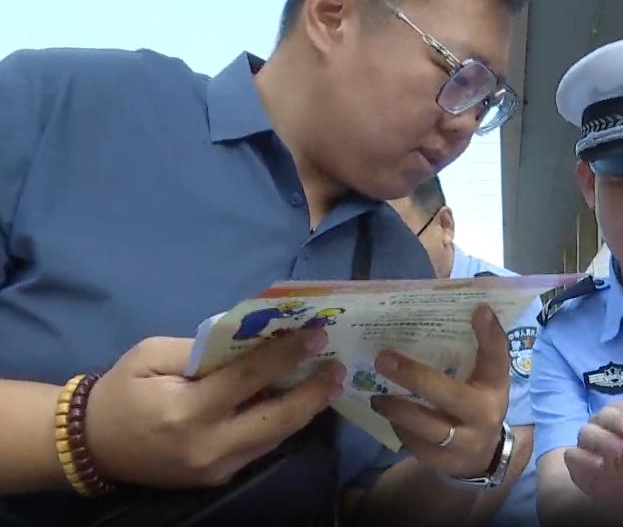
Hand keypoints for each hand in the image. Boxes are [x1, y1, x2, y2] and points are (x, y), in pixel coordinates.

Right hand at [86, 329, 343, 487]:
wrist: (91, 447)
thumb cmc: (122, 391)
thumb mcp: (152, 354)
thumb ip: (203, 349)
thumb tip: (254, 341)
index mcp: (188, 411)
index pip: (250, 378)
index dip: (287, 355)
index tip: (317, 336)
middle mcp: (209, 445)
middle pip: (278, 419)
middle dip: (314, 392)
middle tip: (339, 367)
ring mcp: (217, 469)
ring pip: (276, 438)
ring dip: (307, 410)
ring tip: (330, 383)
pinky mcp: (219, 478)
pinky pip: (261, 448)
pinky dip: (283, 424)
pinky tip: (301, 404)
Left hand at [370, 305, 508, 478]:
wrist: (482, 456)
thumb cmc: (476, 403)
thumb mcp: (483, 378)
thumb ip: (474, 351)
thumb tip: (464, 309)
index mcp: (494, 387)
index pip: (497, 358)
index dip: (490, 335)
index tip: (479, 309)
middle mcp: (484, 414)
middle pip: (449, 395)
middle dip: (414, 376)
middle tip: (383, 359)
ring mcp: (465, 442)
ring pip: (427, 426)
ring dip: (397, 408)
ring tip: (376, 395)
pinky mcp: (444, 462)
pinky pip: (415, 444)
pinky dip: (399, 427)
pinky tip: (388, 413)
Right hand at [564, 402, 622, 511]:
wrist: (620, 499)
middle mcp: (605, 428)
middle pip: (606, 413)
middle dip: (620, 419)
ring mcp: (588, 445)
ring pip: (587, 430)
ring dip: (604, 438)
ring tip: (621, 450)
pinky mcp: (576, 463)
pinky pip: (573, 454)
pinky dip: (585, 458)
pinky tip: (601, 465)